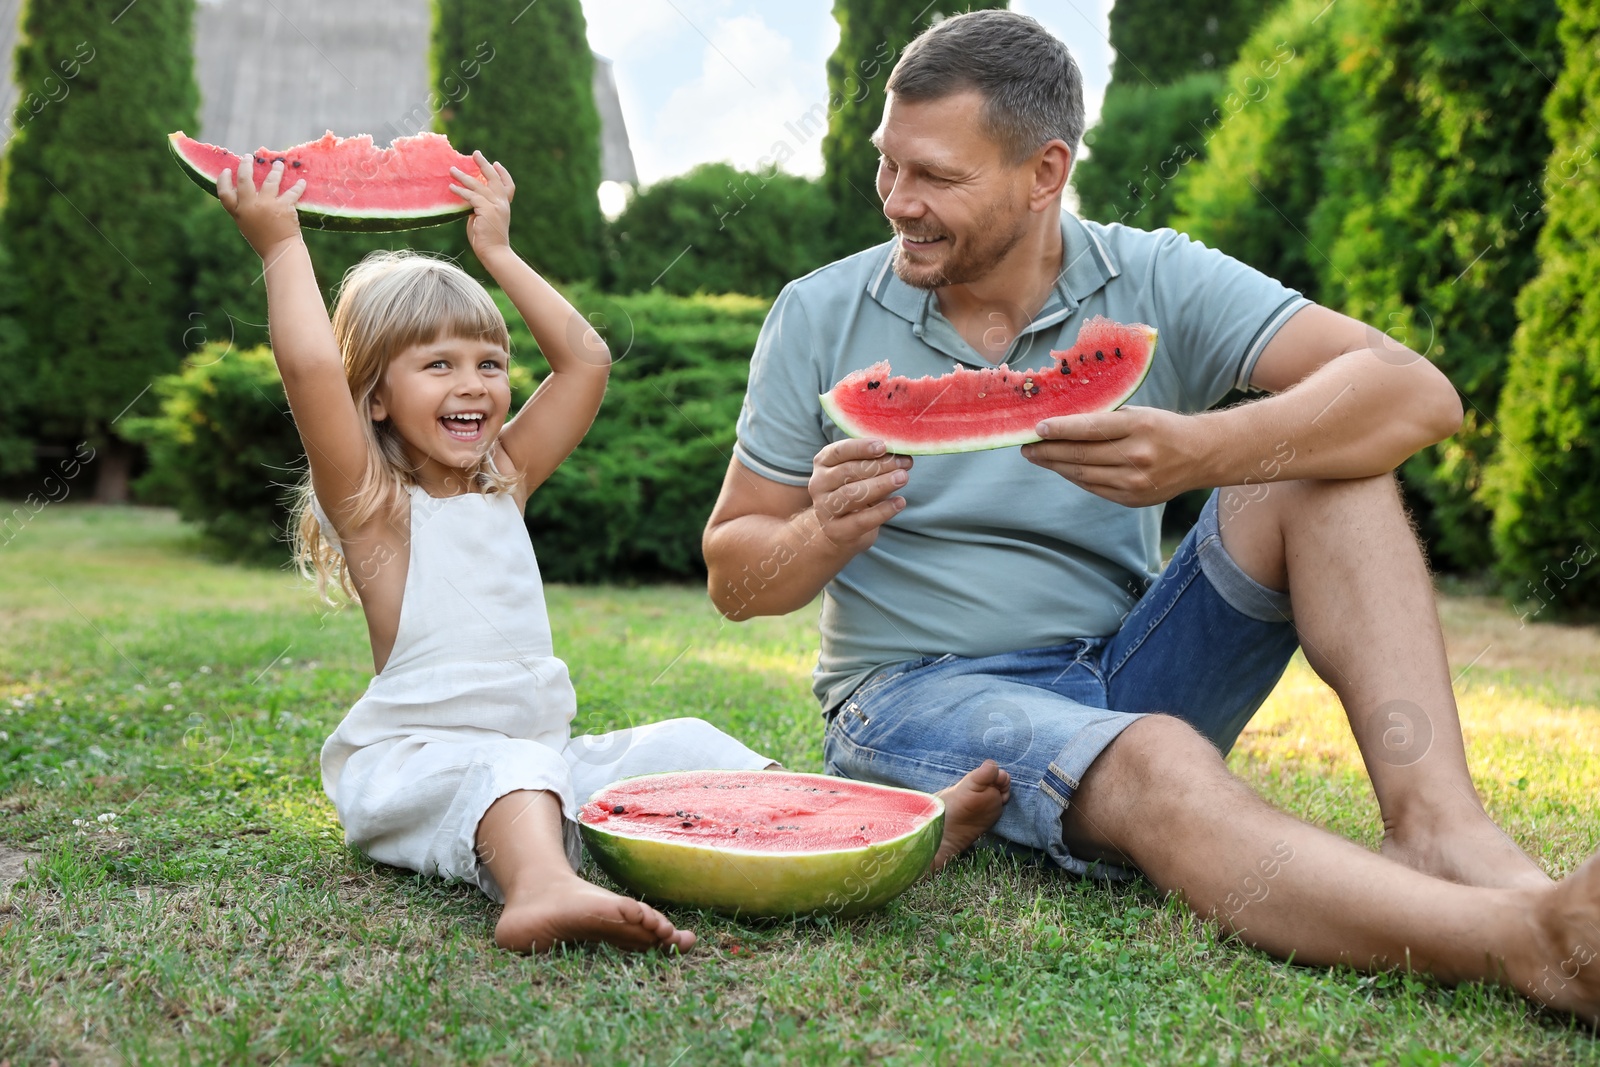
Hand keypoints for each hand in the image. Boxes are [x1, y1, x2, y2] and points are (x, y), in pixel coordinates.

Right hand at [218, 157, 304, 259]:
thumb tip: (249, 193)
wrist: (280, 252)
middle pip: (244, 180)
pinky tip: (302, 182)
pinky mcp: (283, 207)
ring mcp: (267, 205)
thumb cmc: (264, 241)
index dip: (223, 180)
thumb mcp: (247, 226)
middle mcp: (250, 207)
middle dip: (245, 166)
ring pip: (270, 181)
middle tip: (248, 157)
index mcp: (239, 213)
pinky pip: (292, 191)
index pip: (224, 193)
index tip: (228, 170)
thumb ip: (245, 210)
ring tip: (278, 164)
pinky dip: (298, 186)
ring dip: (275, 170)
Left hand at [450, 150, 513, 260]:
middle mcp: (502, 203)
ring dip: (463, 176)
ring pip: (478, 185)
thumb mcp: (484, 220)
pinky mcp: (486, 210)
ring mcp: (495, 206)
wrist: (494, 253)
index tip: (496, 164)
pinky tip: (451, 187)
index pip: (508, 186)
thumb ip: (479, 208)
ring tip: (452, 170)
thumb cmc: (487, 241)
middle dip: (484, 164)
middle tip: (475, 153)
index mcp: (504, 206)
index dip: (503, 174)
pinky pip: (471, 196)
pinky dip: (460, 191)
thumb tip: (468, 201)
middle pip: (494, 179)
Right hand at [808, 438, 909, 550]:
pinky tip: (900, 502)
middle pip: (848, 471)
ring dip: (881, 485)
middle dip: (879, 466)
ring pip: (852, 494)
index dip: (861, 447)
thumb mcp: (860, 474)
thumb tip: (902, 456)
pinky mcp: (835, 531)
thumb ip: (875, 463)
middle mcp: (818, 484)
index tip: (883, 446)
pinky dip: (883, 511)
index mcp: (823, 463)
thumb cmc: (855, 492)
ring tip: (903, 478)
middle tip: (904, 463)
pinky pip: (861, 520)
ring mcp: (824, 509)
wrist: (840, 530)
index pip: (839, 451)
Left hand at [1022, 406, 1205, 506]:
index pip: (1091, 428)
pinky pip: (1094, 487)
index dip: (1060, 429)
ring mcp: (1135, 481)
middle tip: (1026, 446)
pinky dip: (1074, 477)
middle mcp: (1138, 455)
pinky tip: (1061, 468)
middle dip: (1048, 450)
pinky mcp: (1132, 498)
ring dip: (1055, 465)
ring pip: (1083, 474)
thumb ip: (1104, 419)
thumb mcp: (1138, 413)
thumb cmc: (1162, 428)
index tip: (1037, 428)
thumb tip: (1060, 422)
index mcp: (1139, 426)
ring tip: (1036, 457)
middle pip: (1082, 455)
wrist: (1201, 455)